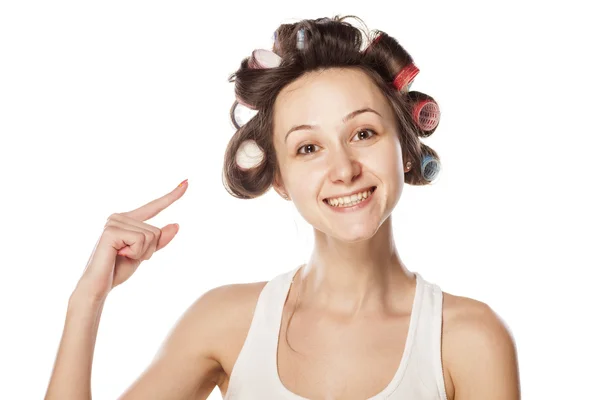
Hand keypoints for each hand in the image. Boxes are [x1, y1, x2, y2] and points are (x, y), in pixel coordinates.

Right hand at [75, 179, 187, 301]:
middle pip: (156, 231)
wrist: (99, 286)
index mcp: (127, 219)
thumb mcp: (144, 253)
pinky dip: (135, 253)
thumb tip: (177, 224)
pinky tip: (119, 255)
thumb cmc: (118, 269)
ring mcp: (114, 222)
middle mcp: (119, 217)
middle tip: (128, 256)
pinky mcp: (111, 231)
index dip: (172, 196)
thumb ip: (159, 240)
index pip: (154, 206)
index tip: (187, 182)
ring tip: (122, 256)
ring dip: (141, 252)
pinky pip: (141, 240)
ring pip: (150, 236)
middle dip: (149, 250)